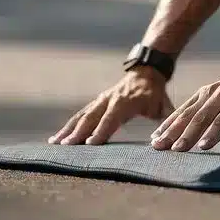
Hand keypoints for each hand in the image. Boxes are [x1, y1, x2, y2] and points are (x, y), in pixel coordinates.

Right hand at [49, 68, 173, 145]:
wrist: (146, 72)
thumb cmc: (155, 93)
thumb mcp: (163, 104)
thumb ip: (164, 118)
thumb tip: (165, 137)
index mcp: (125, 101)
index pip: (112, 118)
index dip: (102, 130)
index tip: (91, 143)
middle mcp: (109, 100)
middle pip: (92, 118)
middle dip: (78, 133)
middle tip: (66, 146)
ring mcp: (100, 101)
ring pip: (81, 116)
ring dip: (68, 130)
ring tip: (55, 144)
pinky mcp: (95, 104)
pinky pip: (79, 115)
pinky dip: (68, 126)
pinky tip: (56, 139)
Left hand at [151, 68, 219, 151]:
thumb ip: (211, 112)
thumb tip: (196, 132)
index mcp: (206, 93)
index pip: (182, 111)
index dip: (167, 125)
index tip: (154, 139)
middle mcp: (212, 93)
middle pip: (188, 116)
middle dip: (171, 132)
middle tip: (157, 147)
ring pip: (203, 118)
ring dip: (188, 135)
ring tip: (177, 149)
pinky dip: (214, 133)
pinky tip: (205, 145)